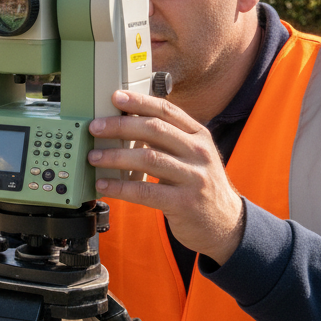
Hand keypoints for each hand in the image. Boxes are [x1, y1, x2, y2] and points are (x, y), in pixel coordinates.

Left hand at [87, 90, 245, 264]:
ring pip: (148, 158)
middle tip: (95, 128)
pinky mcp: (184, 203)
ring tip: (94, 157)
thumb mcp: (193, 156)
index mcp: (199, 136)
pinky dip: (120, 188)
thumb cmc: (200, 185)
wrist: (227, 224)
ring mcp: (194, 178)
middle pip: (154, 130)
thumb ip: (168, 139)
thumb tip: (126, 123)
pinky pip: (145, 191)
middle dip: (119, 126)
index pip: (166, 110)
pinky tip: (104, 186)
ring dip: (115, 156)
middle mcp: (199, 153)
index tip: (115, 96)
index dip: (139, 101)